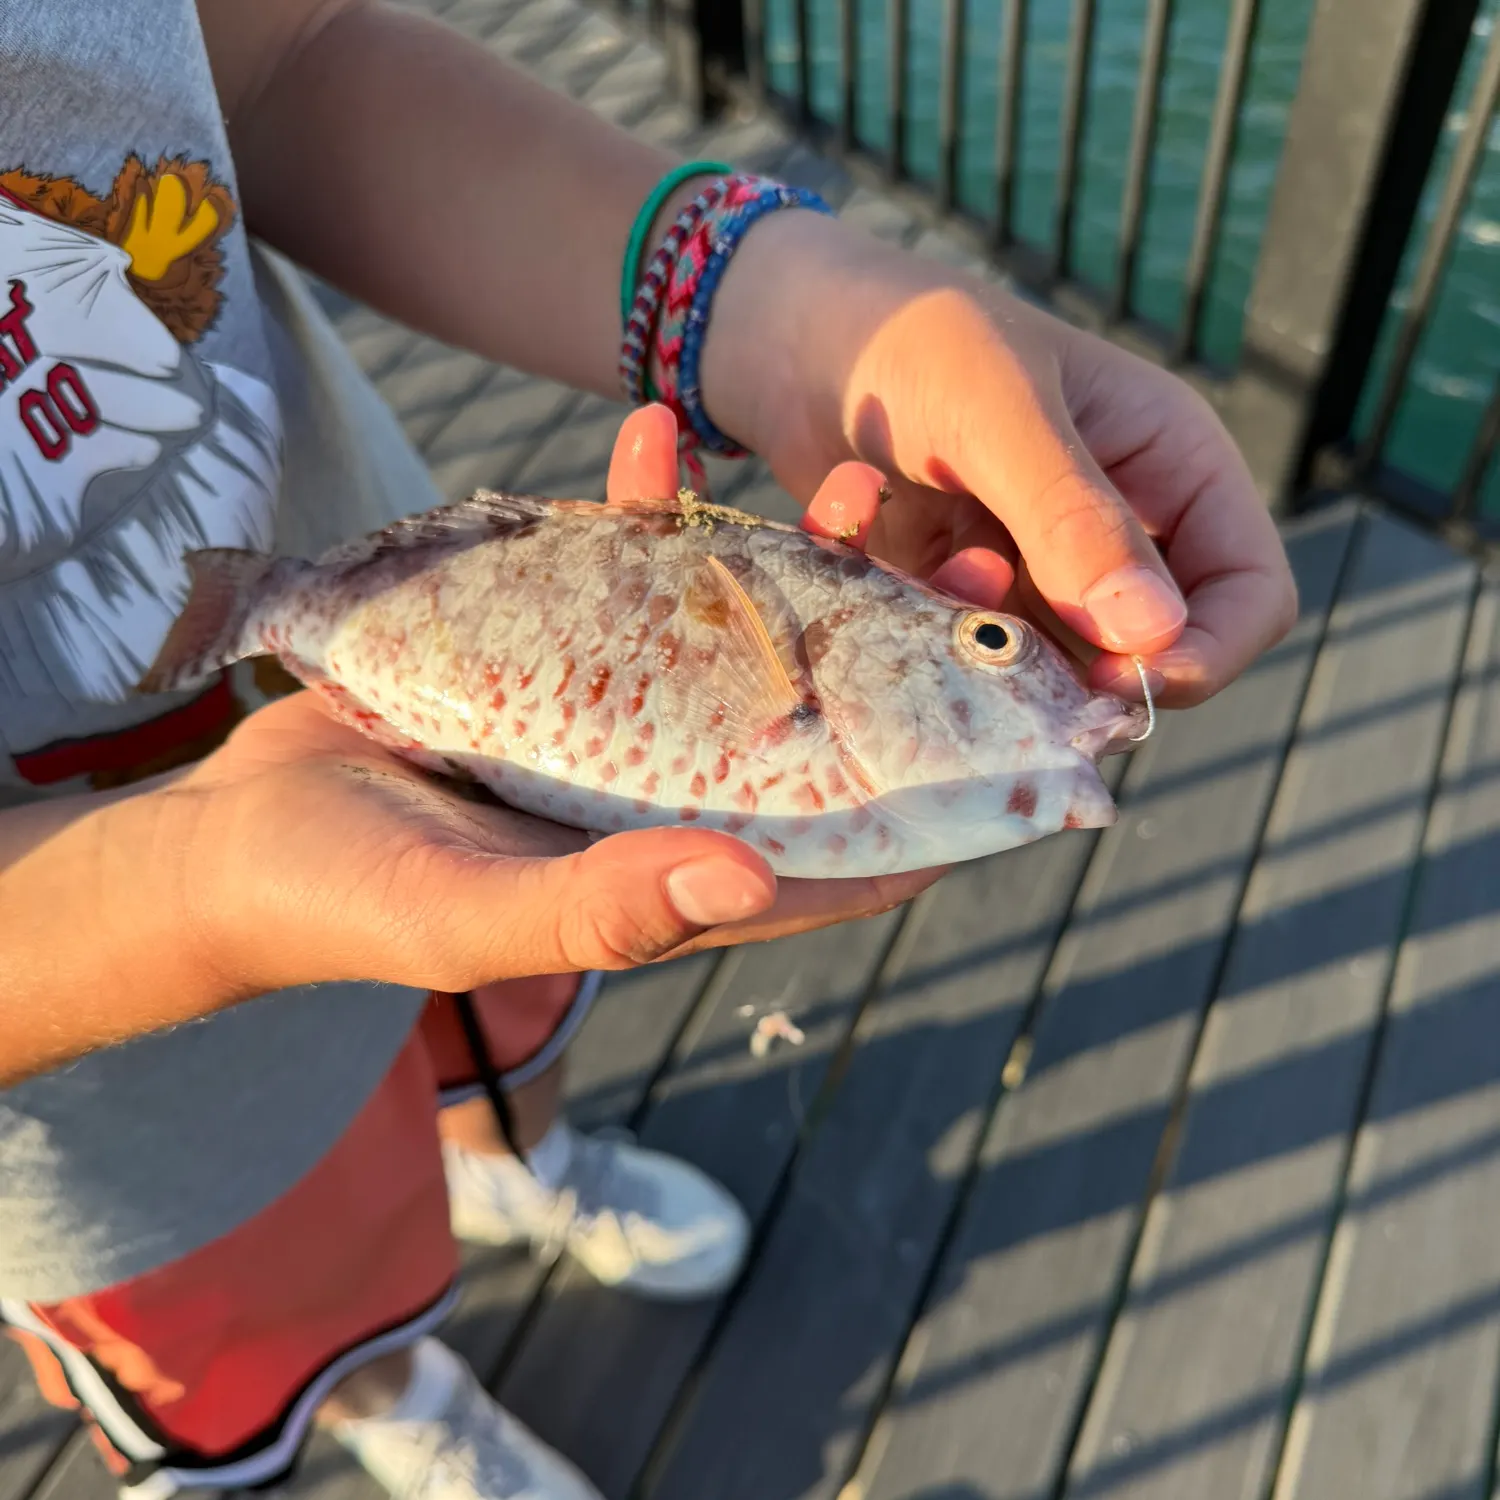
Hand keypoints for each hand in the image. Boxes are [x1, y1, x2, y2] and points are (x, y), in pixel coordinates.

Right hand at [149, 416, 944, 1022]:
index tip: (1021, 730)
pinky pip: (622, 569)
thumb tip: (745, 872)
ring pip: (740, 630)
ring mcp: (622, 714)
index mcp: (683, 872)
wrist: (241, 834)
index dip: (944, 801)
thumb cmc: (353, 899)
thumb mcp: (471, 917)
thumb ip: (601, 908)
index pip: (851, 850)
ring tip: (849, 484)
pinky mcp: (559, 649)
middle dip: (895, 650)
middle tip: (961, 563)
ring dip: (797, 558)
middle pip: (820, 722)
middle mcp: (675, 791)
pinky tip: (655, 432)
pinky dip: (641, 502)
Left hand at [703, 217, 1297, 707]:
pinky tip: (856, 504)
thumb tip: (1152, 631)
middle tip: (977, 602)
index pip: (1249, 592)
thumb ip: (1070, 515)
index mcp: (1169, 469)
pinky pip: (948, 643)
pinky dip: (897, 596)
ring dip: (965, 624)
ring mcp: (1033, 572)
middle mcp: (1115, 531)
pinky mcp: (958, 596)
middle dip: (1058, 655)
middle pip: (1137, 652)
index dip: (1204, 653)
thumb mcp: (1000, 411)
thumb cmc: (918, 340)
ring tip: (917, 544)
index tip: (1122, 685)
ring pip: (1035, 663)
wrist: (800, 338)